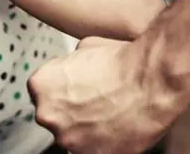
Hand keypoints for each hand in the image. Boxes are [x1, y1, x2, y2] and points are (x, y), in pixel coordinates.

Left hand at [28, 37, 175, 153]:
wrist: (150, 81)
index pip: (43, 92)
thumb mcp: (85, 47)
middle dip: (71, 110)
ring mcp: (67, 138)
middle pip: (54, 116)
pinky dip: (102, 142)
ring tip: (109, 113)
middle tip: (95, 101)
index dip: (63, 90)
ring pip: (72, 136)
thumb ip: (69, 63)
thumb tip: (72, 67)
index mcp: (40, 85)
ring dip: (85, 127)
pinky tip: (116, 126)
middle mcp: (47, 114)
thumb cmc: (122, 63)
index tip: (77, 90)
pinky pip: (91, 150)